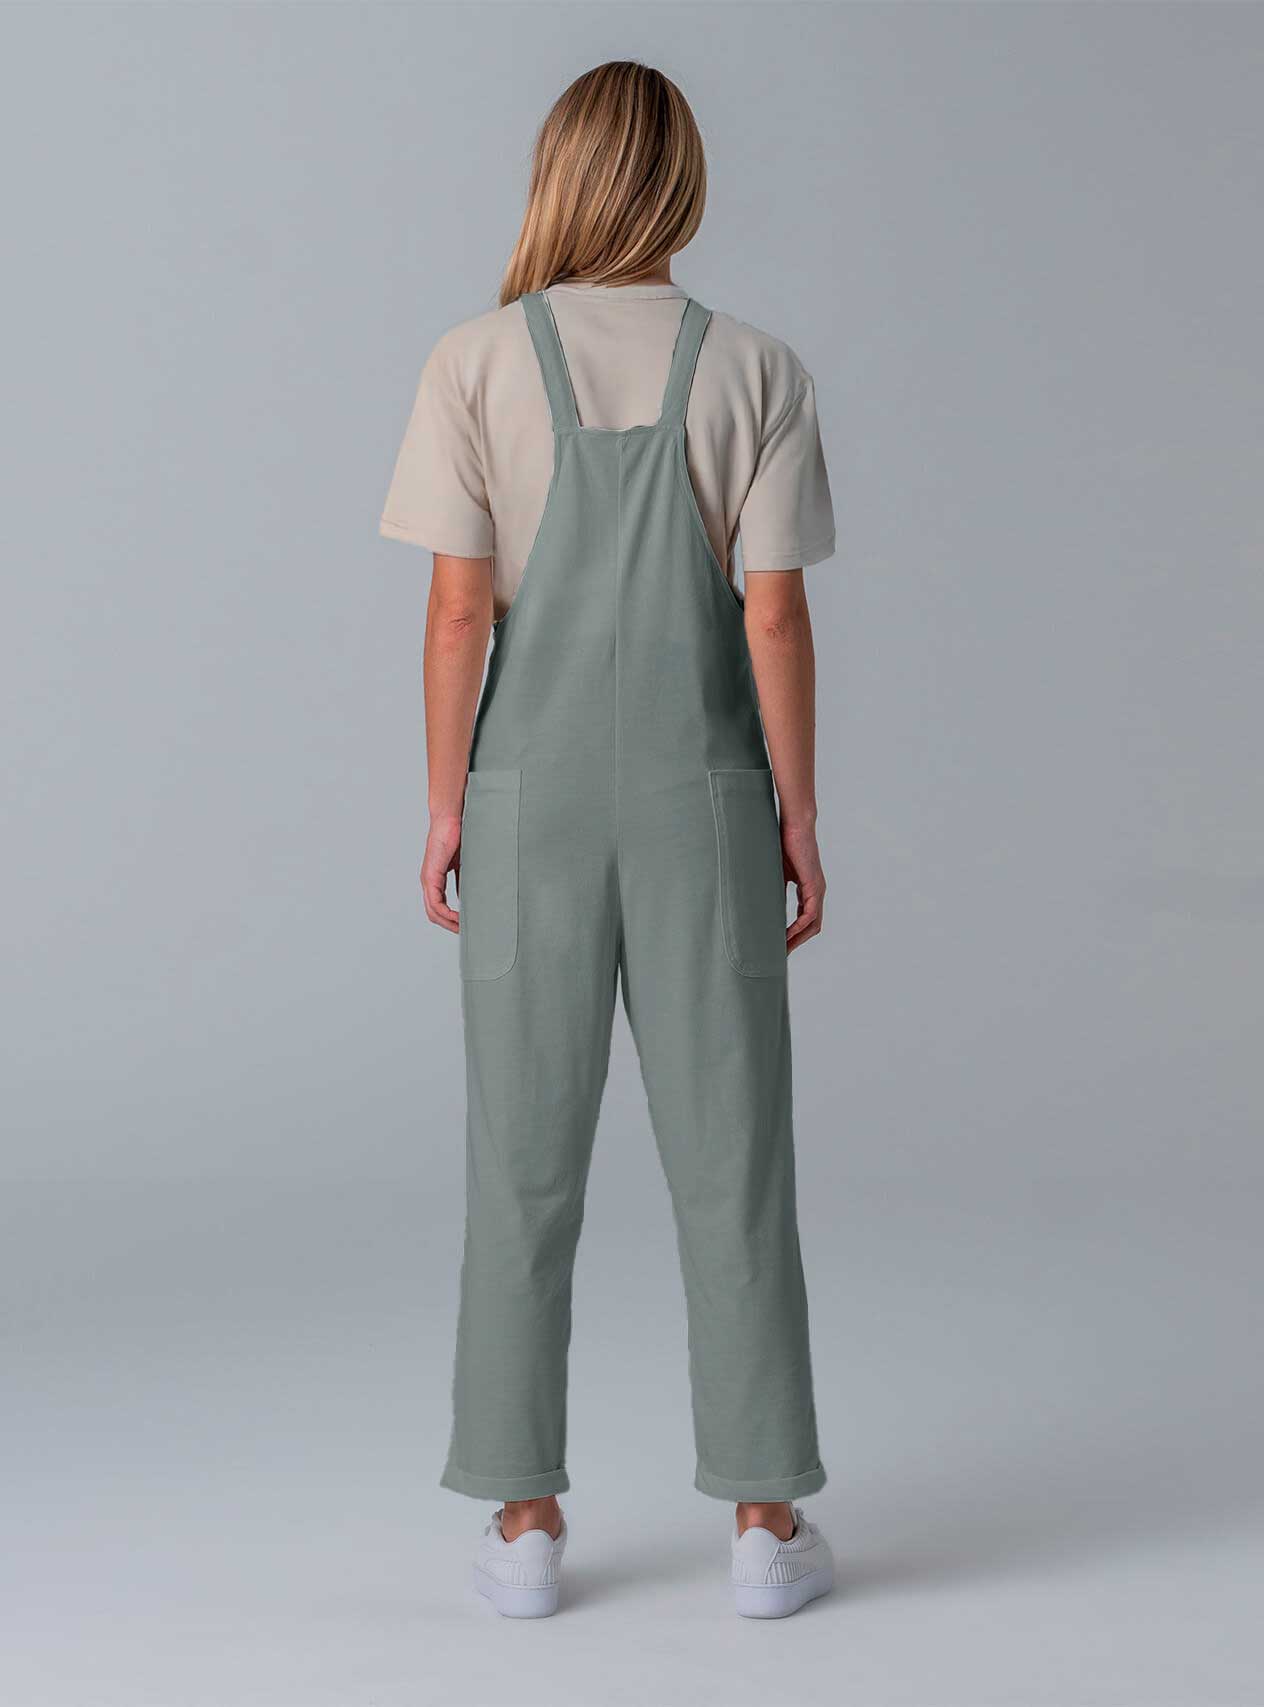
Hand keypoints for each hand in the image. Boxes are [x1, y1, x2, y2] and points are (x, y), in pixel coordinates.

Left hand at [420, 813, 461, 932]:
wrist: (451, 818)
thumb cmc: (459, 836)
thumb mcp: (464, 865)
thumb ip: (464, 881)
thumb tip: (470, 897)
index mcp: (435, 879)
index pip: (438, 907)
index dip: (451, 920)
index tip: (465, 925)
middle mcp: (428, 882)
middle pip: (434, 914)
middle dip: (449, 926)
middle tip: (465, 932)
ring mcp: (428, 879)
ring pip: (433, 912)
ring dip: (448, 923)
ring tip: (463, 928)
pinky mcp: (431, 876)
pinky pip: (435, 903)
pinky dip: (446, 914)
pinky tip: (459, 917)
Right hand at [782, 818, 824, 954]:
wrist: (795, 825)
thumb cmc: (784, 842)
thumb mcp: (776, 871)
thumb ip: (772, 887)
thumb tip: (756, 900)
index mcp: (808, 889)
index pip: (805, 919)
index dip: (794, 934)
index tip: (779, 944)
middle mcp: (817, 892)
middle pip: (811, 927)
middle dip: (796, 943)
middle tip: (780, 955)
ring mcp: (818, 890)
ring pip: (812, 925)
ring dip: (797, 940)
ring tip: (781, 951)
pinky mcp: (815, 887)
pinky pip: (809, 915)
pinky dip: (798, 928)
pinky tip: (786, 935)